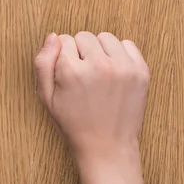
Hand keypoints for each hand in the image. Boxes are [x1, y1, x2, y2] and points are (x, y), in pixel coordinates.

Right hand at [34, 32, 149, 164]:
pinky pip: (128, 45)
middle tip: (83, 78)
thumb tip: (54, 37)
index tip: (68, 76)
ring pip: (105, 38)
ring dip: (100, 51)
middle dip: (80, 52)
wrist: (106, 147)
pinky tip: (113, 75)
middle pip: (84, 36)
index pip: (64, 40)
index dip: (63, 58)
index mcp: (72, 72)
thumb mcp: (47, 98)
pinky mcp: (140, 71)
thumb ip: (43, 63)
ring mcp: (123, 68)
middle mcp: (99, 66)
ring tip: (98, 75)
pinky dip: (119, 55)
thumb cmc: (74, 125)